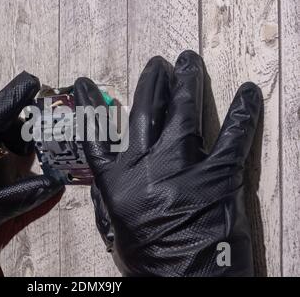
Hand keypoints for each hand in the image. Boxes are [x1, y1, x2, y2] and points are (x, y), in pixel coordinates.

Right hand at [74, 50, 261, 275]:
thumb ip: (108, 197)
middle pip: (144, 112)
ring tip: (188, 61)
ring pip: (183, 112)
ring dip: (187, 83)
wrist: (186, 284)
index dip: (91, 106)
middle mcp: (145, 166)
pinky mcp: (219, 175)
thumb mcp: (115, 230)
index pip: (97, 134)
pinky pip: (232, 136)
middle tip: (157, 63)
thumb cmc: (149, 262)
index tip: (88, 83)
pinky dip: (242, 112)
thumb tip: (107, 171)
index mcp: (117, 182)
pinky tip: (247, 92)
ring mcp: (182, 167)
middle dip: (151, 82)